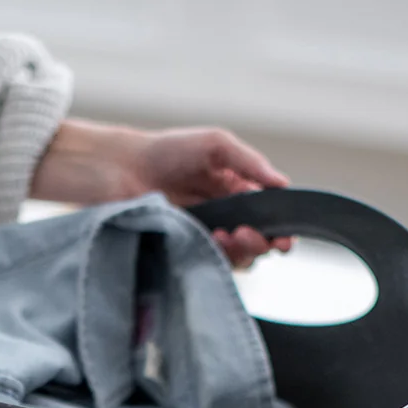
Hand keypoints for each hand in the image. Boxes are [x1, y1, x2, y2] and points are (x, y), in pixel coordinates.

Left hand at [30, 119, 292, 268]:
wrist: (122, 168)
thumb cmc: (167, 151)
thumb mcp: (216, 146)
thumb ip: (251, 164)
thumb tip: (284, 185)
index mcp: (235, 191)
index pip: (266, 216)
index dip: (279, 229)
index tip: (284, 238)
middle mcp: (223, 217)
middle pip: (255, 242)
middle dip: (261, 242)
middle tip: (251, 234)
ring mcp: (203, 236)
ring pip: (234, 257)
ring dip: (240, 250)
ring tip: (232, 234)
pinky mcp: (182, 250)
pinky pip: (208, 262)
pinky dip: (217, 255)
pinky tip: (214, 238)